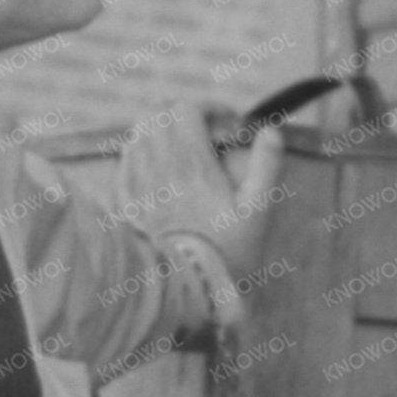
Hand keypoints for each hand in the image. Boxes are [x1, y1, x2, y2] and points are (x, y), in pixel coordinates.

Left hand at [121, 103, 287, 285]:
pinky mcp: (126, 201)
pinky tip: (158, 169)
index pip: (187, 109)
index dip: (209, 108)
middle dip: (183, 115)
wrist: (184, 289)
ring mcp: (138, 182)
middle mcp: (159, 165)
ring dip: (161, 131)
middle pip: (158, 114)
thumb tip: (271, 132)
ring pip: (138, 134)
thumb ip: (266, 166)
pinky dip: (141, 154)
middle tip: (205, 134)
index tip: (228, 125)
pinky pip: (125, 161)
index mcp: (192, 162)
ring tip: (181, 149)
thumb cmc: (225, 251)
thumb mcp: (258, 210)